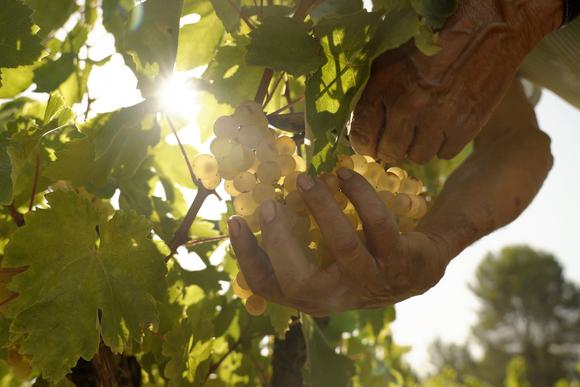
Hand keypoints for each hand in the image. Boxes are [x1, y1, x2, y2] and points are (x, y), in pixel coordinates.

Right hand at [227, 170, 448, 315]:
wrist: (418, 267)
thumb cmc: (358, 258)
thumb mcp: (325, 262)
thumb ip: (295, 246)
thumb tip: (260, 206)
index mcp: (312, 296)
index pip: (268, 287)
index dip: (247, 257)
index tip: (235, 220)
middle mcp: (338, 297)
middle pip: (298, 281)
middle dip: (280, 239)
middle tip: (271, 202)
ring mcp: (371, 282)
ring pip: (343, 245)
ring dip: (322, 207)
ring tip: (308, 179)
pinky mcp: (399, 263)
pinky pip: (377, 223)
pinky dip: (359, 194)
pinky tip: (345, 175)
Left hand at [350, 0, 561, 163]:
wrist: (485, 32)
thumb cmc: (433, 45)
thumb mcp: (390, 62)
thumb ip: (372, 96)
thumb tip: (360, 130)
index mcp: (386, 87)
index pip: (361, 136)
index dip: (363, 145)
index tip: (369, 145)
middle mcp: (409, 106)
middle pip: (389, 152)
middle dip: (389, 149)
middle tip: (396, 140)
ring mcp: (438, 119)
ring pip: (417, 157)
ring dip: (417, 147)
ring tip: (422, 129)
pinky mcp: (464, 127)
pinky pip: (444, 154)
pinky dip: (442, 145)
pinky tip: (443, 127)